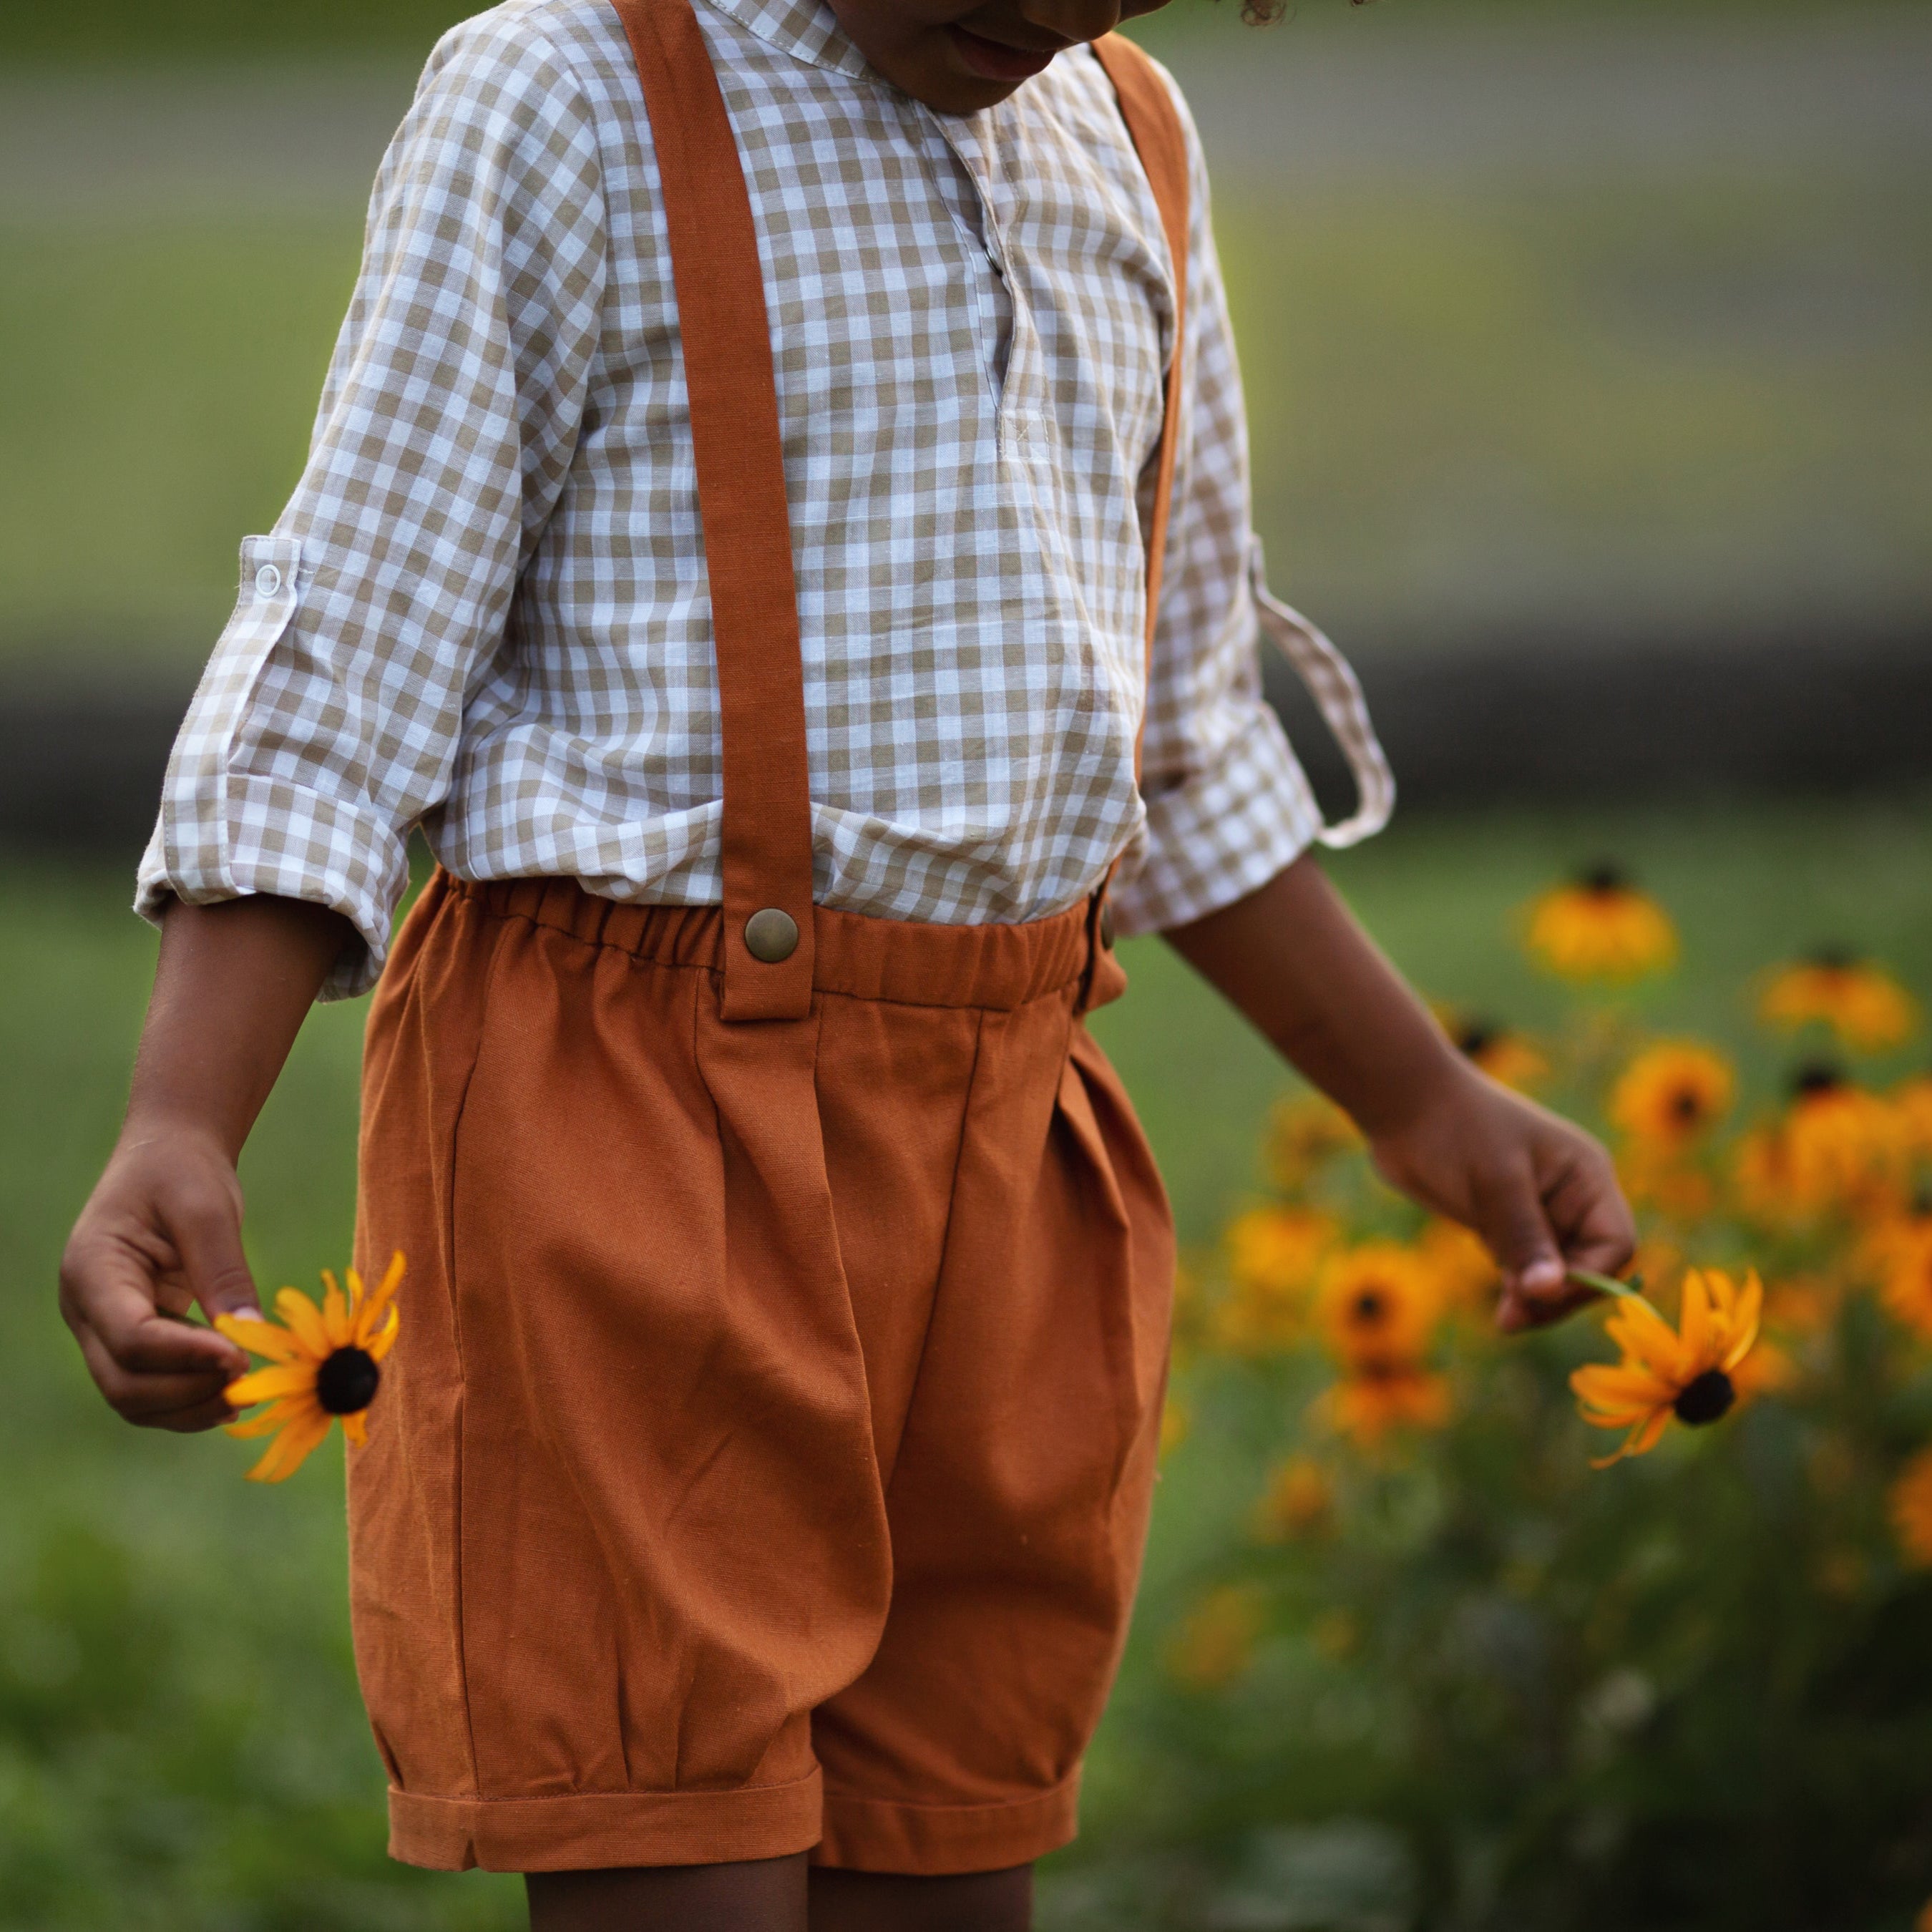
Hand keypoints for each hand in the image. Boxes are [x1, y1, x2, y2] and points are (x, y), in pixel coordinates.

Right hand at [59, 1126, 261, 1432]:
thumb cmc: (182, 1172)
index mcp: (92, 1270)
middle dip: (187, 1393)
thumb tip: (248, 1333)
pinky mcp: (132, 1337)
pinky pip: (151, 1385)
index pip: (130, 1337)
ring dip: (189, 1407)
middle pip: (123, 1383)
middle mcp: (86, 1309)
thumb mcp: (206, 1208)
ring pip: (133, 1397)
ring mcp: (103, 1328)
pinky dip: (189, 1396)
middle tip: (249, 1380)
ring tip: (246, 1392)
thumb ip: (223, 1270)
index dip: (186, 1356)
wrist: (167, 1158)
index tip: (241, 1355)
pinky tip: (233, 1385)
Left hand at [1368, 1062, 1635, 1333]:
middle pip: (1589, 1265)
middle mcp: (1571, 1196)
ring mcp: (1537, 1211)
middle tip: (1515, 1317)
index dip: (1590, 1277)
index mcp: (1585, 1176)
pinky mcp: (1504, 1223)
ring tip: (1506, 1318)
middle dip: (1558, 1295)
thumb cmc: (1455, 1129)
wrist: (1401, 1105)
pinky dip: (1516, 1289)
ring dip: (1535, 1299)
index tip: (1543, 1294)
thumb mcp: (1495, 1183)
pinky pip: (1524, 1268)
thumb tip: (1548, 1293)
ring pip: (1555, 1273)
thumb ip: (1524, 1238)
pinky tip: (1502, 1307)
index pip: (1616, 1243)